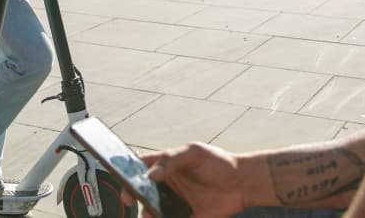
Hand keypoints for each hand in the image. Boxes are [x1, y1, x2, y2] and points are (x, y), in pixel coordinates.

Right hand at [122, 143, 244, 217]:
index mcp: (165, 165)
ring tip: (150, 214)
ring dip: (147, 214)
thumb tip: (151, 175)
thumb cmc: (218, 162)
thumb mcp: (195, 153)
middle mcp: (166, 185)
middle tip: (131, 199)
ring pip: (151, 211)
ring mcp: (174, 203)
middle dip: (132, 195)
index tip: (122, 177)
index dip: (128, 170)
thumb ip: (172, 160)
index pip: (140, 166)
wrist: (242, 184)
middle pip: (141, 191)